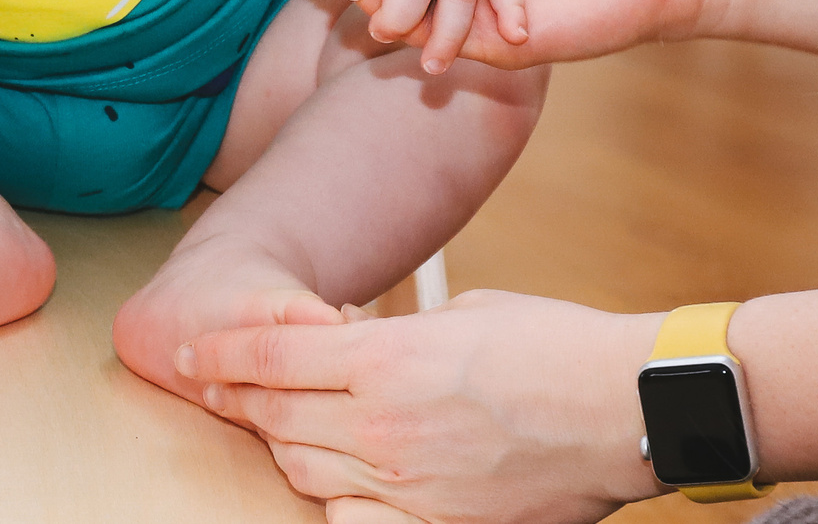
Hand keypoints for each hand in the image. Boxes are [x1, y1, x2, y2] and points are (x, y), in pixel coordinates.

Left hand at [176, 289, 664, 523]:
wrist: (627, 407)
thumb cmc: (558, 347)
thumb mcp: (465, 314)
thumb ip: (395, 339)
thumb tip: (358, 347)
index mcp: (386, 360)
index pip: (272, 356)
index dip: (221, 353)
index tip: (191, 352)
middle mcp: (383, 427)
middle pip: (276, 416)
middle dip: (240, 396)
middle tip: (217, 383)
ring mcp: (408, 485)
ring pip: (305, 471)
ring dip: (284, 443)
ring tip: (279, 423)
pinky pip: (352, 522)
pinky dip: (333, 501)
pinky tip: (334, 481)